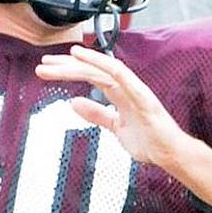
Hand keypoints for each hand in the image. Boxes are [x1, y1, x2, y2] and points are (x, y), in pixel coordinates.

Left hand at [35, 45, 186, 166]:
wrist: (169, 154)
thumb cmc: (148, 140)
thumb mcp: (114, 126)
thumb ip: (96, 114)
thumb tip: (73, 103)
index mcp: (118, 92)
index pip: (89, 76)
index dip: (68, 70)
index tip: (47, 69)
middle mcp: (125, 86)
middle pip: (91, 70)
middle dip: (66, 66)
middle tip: (43, 65)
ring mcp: (134, 90)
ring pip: (102, 70)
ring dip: (78, 63)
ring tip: (58, 60)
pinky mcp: (142, 97)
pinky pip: (122, 76)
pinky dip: (103, 65)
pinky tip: (86, 57)